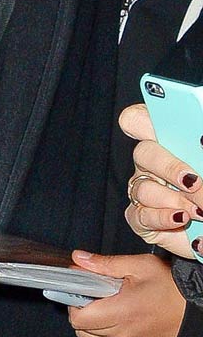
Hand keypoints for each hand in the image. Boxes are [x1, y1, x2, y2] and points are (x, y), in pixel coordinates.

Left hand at [65, 248, 185, 336]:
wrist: (195, 310)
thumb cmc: (171, 287)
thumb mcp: (140, 266)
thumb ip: (105, 264)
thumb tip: (78, 259)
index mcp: (120, 312)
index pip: (77, 317)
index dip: (74, 302)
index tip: (83, 289)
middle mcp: (120, 334)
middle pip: (81, 327)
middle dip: (83, 309)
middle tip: (96, 294)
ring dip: (92, 322)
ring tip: (109, 305)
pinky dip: (104, 332)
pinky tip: (118, 317)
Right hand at [117, 99, 202, 260]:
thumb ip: (200, 146)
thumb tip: (201, 141)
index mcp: (167, 142)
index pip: (139, 119)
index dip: (141, 118)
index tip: (155, 123)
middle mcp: (151, 163)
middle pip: (143, 152)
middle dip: (170, 167)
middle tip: (194, 181)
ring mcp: (142, 190)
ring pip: (145, 188)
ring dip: (175, 199)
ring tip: (200, 209)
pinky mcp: (141, 218)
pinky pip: (142, 215)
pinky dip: (163, 218)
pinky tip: (181, 218)